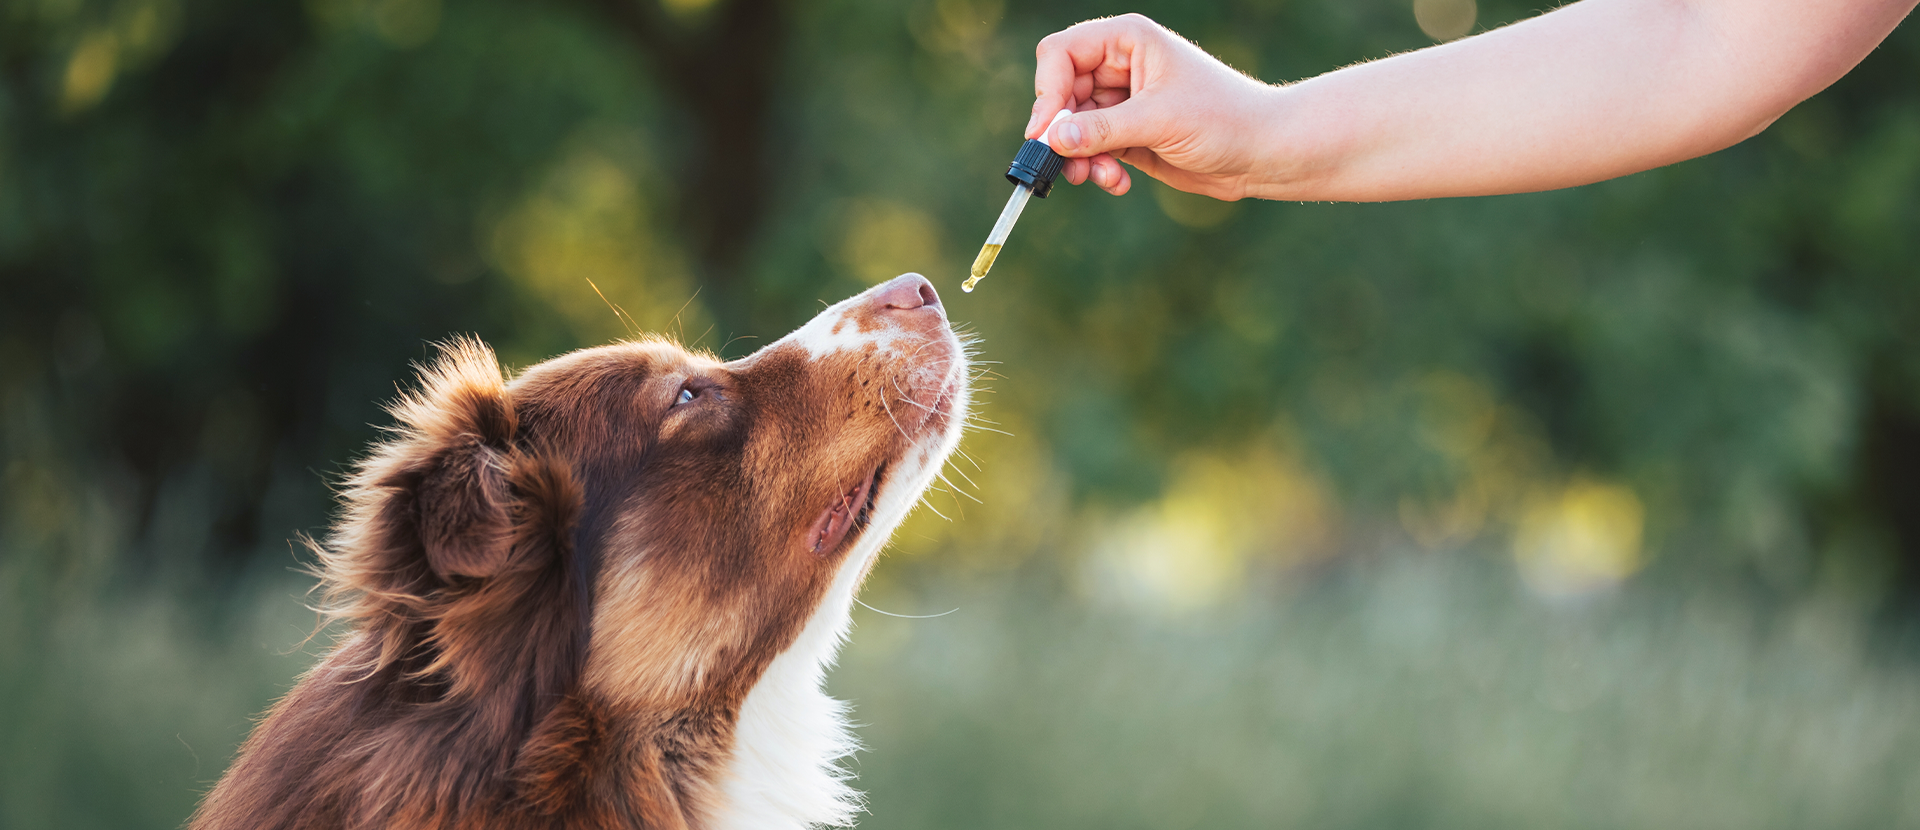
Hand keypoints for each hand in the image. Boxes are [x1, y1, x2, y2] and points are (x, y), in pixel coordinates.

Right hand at [1027, 14, 1275, 199]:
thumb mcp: (1158, 120)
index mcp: (1127, 41)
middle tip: (1067, 166)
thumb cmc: (1223, 118)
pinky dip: (1097, 169)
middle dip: (1062, 133)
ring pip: (1072, 128)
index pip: (1061, 54)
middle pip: (1060, 94)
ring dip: (1079, 158)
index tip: (1046, 131)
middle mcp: (1119, 67)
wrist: (1263, 152)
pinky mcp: (1127, 135)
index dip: (1047, 91)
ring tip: (1099, 178)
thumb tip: (1050, 140)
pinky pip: (1091, 151)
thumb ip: (1101, 129)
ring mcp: (1122, 102)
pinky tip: (1119, 183)